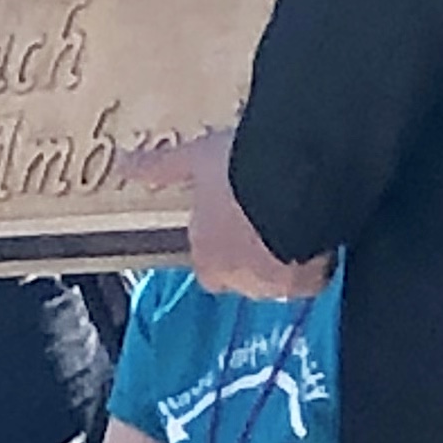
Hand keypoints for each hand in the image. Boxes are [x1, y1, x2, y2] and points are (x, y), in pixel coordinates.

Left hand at [126, 125, 332, 299]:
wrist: (293, 181)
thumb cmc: (240, 171)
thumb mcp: (197, 158)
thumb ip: (163, 167)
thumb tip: (124, 164)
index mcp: (207, 255)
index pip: (210, 268)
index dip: (222, 247)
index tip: (235, 223)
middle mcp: (238, 279)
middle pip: (245, 276)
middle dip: (254, 255)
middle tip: (269, 218)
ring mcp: (275, 284)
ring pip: (278, 279)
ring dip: (284, 259)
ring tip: (296, 222)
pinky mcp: (308, 282)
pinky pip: (311, 278)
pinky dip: (315, 264)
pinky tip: (318, 234)